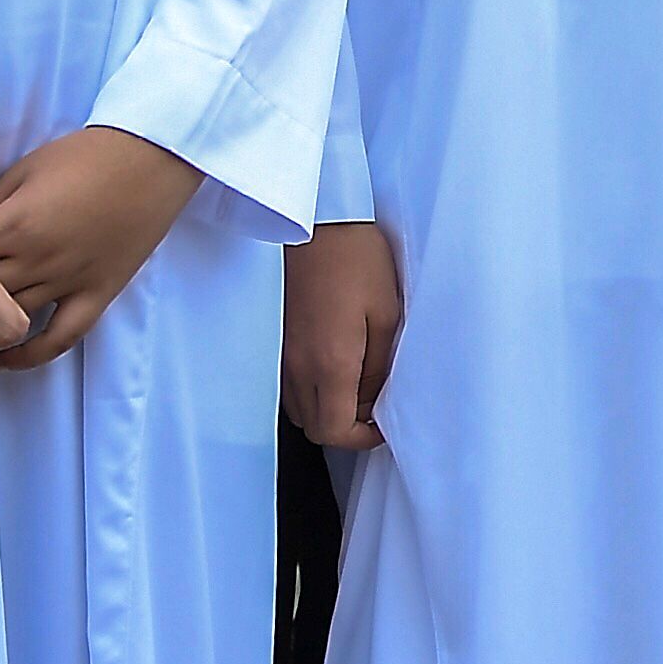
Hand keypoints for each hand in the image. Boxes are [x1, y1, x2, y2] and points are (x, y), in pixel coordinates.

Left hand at [0, 124, 201, 370]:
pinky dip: (30, 356)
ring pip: (10, 321)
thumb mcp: (23, 170)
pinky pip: (61, 337)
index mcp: (15, 224)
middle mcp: (38, 260)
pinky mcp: (99, 293)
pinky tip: (2, 361)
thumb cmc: (85, 155)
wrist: (151, 157)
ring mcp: (70, 280)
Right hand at [283, 220, 402, 448]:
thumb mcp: (387, 315)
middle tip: (376, 407)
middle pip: (313, 428)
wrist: (318, 224)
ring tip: (360, 385)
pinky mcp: (275, 341)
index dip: (362, 439)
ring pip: (300, 409)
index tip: (384, 426)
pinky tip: (337, 366)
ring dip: (328, 409)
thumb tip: (375, 400)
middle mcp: (297, 367)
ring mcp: (281, 356)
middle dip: (346, 428)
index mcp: (329, 363)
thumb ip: (380, 366)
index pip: (334, 431)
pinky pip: (290, 386)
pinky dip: (313, 390)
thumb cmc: (358, 262)